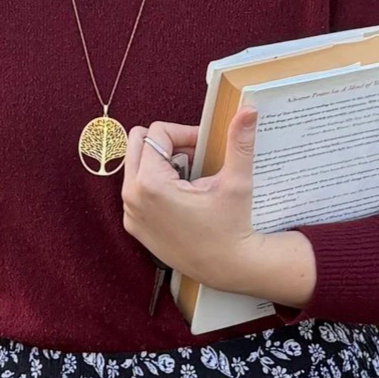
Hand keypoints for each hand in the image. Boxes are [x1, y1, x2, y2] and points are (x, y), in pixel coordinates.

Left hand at [120, 108, 317, 308]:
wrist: (228, 268)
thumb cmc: (232, 228)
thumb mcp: (236, 182)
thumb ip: (238, 142)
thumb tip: (248, 109)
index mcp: (151, 184)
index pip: (157, 133)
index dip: (184, 133)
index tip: (204, 146)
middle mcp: (132, 197)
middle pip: (137, 143)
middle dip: (166, 143)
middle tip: (193, 157)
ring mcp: (130, 213)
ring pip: (134, 165)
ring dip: (159, 163)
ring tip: (189, 178)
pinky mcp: (133, 225)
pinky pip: (135, 190)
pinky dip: (154, 185)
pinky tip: (180, 197)